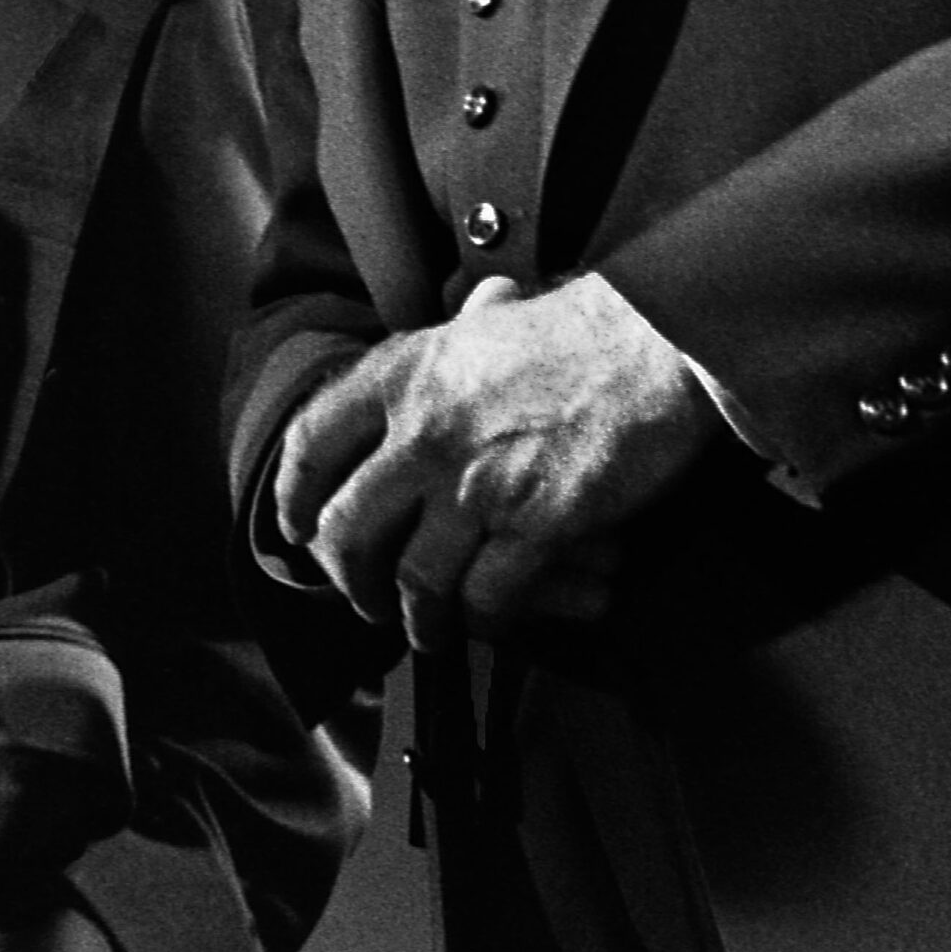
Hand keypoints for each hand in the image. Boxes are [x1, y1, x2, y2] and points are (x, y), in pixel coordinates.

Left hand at [274, 273, 718, 649]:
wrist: (658, 339)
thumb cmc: (579, 328)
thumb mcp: (483, 322)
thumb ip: (440, 353)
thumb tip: (419, 375)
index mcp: (404, 372)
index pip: (311, 441)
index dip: (293, 494)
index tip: (295, 524)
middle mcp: (425, 431)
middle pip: (348, 530)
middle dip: (348, 577)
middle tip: (361, 595)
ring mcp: (477, 483)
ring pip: (413, 580)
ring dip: (415, 617)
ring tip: (426, 629)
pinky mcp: (534, 525)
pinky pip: (486, 598)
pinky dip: (483, 620)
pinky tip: (486, 621)